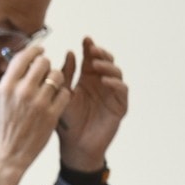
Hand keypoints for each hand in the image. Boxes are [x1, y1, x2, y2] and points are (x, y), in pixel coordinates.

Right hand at [0, 45, 65, 184]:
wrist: (7, 154)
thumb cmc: (1, 128)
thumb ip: (7, 82)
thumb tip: (18, 64)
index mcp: (6, 87)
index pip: (24, 57)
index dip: (34, 50)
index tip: (39, 51)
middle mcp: (23, 92)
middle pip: (43, 63)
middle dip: (46, 64)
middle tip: (45, 70)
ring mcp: (39, 103)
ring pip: (57, 76)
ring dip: (56, 78)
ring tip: (52, 85)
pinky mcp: (52, 114)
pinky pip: (65, 93)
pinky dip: (62, 93)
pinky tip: (56, 98)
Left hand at [54, 36, 127, 172]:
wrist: (74, 145)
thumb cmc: (66, 122)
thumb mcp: (63, 95)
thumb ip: (65, 76)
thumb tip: (70, 53)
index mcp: (87, 80)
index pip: (90, 59)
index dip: (90, 48)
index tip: (85, 39)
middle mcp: (101, 84)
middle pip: (106, 62)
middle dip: (101, 54)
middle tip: (93, 49)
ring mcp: (111, 94)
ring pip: (116, 73)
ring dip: (107, 66)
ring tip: (95, 64)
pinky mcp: (119, 106)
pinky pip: (122, 91)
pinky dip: (115, 83)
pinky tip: (104, 81)